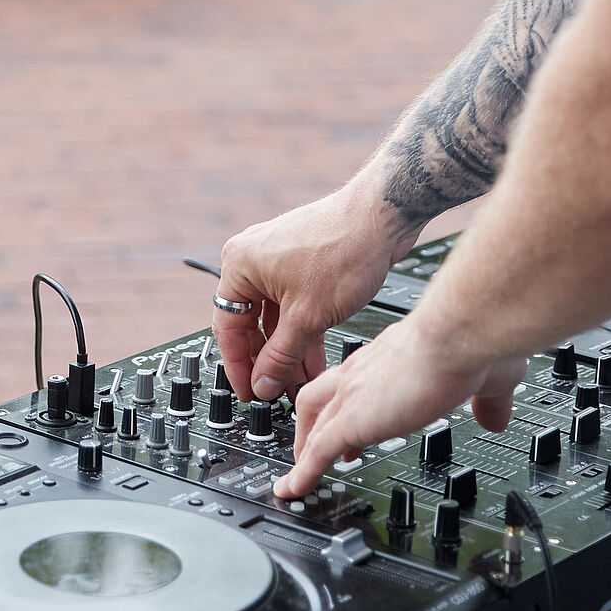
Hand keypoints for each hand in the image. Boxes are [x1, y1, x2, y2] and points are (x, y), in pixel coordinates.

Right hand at [212, 180, 418, 403]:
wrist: (383, 217)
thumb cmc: (343, 247)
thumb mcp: (307, 316)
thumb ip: (280, 356)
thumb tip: (263, 383)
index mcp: (240, 265)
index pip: (227, 328)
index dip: (238, 366)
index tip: (249, 393)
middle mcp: (253, 259)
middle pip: (250, 323)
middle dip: (267, 361)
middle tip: (276, 392)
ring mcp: (278, 261)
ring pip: (275, 318)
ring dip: (287, 351)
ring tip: (300, 383)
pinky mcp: (301, 264)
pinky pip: (293, 306)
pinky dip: (302, 333)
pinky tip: (313, 361)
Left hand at [273, 310, 527, 499]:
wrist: (458, 335)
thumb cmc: (471, 343)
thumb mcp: (487, 377)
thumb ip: (489, 400)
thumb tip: (495, 418)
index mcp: (391, 356)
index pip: (359, 380)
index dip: (353, 402)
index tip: (358, 423)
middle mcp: (364, 369)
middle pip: (320, 394)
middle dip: (314, 422)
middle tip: (317, 449)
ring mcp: (353, 393)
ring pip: (311, 419)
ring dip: (304, 447)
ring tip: (300, 474)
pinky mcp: (351, 419)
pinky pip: (315, 452)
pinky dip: (302, 473)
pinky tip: (294, 490)